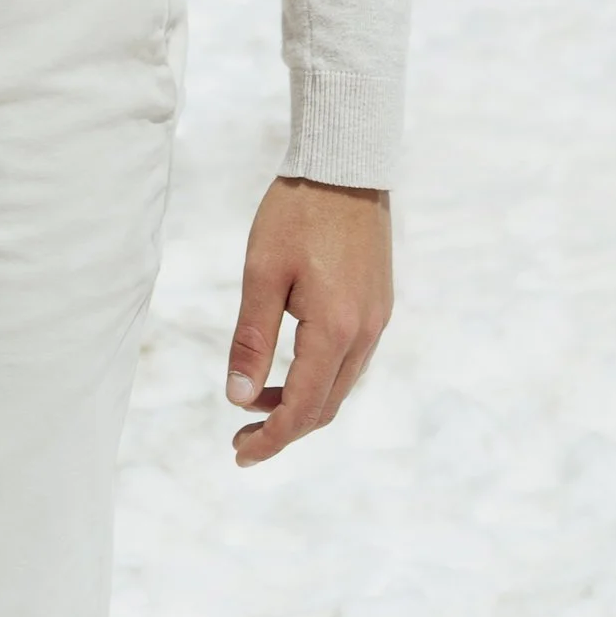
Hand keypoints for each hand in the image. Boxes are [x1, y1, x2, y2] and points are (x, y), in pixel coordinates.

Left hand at [225, 176, 391, 465]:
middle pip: (326, 406)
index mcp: (335, 329)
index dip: (271, 438)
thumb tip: (238, 397)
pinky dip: (318, 375)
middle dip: (284, 428)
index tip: (240, 453)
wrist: (345, 163)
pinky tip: (289, 365)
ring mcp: (377, 319)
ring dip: (301, 402)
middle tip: (242, 437)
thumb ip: (251, 338)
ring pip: (340, 385)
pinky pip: (349, 359)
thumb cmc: (297, 211)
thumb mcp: (262, 272)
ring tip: (255, 400)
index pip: (303, 408)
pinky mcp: (378, 304)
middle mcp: (365, 333)